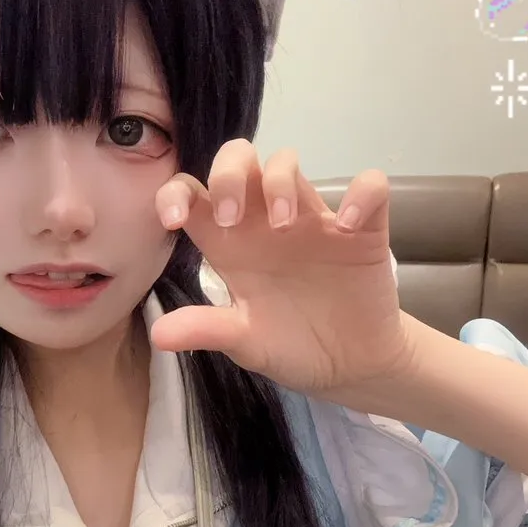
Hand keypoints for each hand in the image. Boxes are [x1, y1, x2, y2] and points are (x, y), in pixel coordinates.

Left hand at [150, 140, 417, 403]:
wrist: (348, 366)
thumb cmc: (290, 346)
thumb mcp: (244, 343)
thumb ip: (207, 330)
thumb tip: (158, 334)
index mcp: (230, 246)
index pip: (193, 194)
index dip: (174, 193)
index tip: (174, 220)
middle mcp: (265, 223)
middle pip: (239, 160)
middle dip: (228, 174)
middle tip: (232, 219)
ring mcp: (313, 222)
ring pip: (288, 162)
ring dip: (279, 181)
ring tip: (283, 225)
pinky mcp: (361, 231)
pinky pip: (369, 188)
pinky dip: (360, 194)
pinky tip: (347, 226)